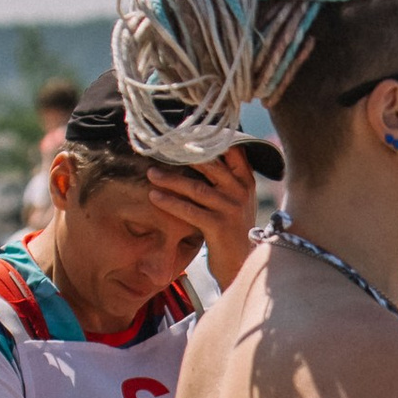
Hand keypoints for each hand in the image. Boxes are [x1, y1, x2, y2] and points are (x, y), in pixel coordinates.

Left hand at [156, 144, 264, 284]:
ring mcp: (231, 209)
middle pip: (210, 165)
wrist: (243, 264)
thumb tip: (200, 156)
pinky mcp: (219, 227)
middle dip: (183, 156)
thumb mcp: (238, 201)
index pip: (231, 151)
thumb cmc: (235, 230)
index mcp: (246, 181)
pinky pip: (189, 210)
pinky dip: (170, 202)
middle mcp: (240, 191)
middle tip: (161, 149)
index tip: (185, 133)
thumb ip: (226, 179)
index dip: (208, 140)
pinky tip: (155, 197)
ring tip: (151, 174)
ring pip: (196, 188)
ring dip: (171, 180)